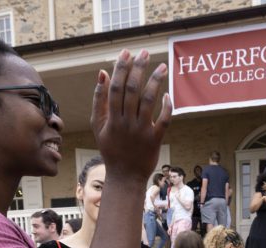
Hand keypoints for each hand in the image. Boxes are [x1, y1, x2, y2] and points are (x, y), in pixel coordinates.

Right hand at [91, 50, 171, 182]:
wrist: (125, 176)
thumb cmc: (111, 148)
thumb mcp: (99, 125)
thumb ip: (99, 100)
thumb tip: (103, 73)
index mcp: (112, 118)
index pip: (115, 87)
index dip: (121, 68)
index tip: (126, 53)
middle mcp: (126, 122)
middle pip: (132, 89)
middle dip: (138, 68)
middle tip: (144, 53)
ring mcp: (141, 131)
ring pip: (149, 100)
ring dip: (155, 80)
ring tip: (161, 66)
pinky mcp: (155, 139)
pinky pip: (164, 119)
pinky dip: (166, 106)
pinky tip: (167, 94)